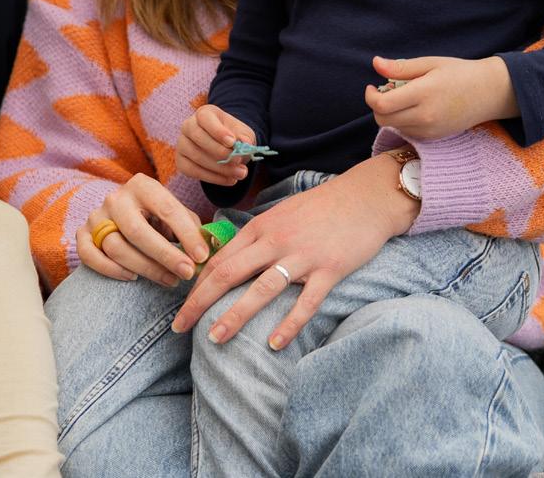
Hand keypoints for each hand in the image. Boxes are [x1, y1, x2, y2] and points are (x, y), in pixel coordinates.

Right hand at [76, 174, 211, 286]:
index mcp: (143, 185)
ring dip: (145, 269)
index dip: (187, 234)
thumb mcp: (175, 215)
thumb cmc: (158, 219)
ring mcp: (96, 215)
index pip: (167, 208)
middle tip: (187, 273)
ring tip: (169, 280)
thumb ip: (192, 228)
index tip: (202, 257)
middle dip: (165, 255)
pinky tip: (132, 277)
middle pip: (137, 231)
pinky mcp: (82, 234)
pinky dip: (110, 270)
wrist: (125, 215)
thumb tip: (211, 247)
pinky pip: (89, 255)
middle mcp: (116, 197)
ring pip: (116, 247)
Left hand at [172, 153, 418, 349]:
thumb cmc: (319, 209)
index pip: (220, 259)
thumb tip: (231, 259)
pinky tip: (275, 344)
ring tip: (215, 338)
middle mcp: (275, 241)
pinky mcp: (329, 270)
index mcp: (261, 228)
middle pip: (229, 273)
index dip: (197, 284)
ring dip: (235, 315)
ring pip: (261, 289)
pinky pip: (306, 302)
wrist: (364, 198)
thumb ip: (257, 237)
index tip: (182, 305)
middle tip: (179, 326)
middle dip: (200, 301)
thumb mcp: (280, 215)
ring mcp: (302, 256)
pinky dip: (289, 325)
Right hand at [176, 105, 254, 184]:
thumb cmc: (233, 136)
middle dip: (220, 152)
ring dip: (220, 168)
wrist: (226, 148)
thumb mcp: (243, 133)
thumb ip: (244, 137)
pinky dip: (213, 178)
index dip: (218, 130)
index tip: (232, 142)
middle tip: (238, 160)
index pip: (205, 118)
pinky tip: (230, 179)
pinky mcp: (181, 161)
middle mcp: (188, 126)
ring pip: (196, 156)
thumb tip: (244, 143)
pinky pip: (193, 171)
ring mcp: (182, 144)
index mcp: (204, 113)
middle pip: (198, 137)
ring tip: (240, 173)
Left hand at [365, 54, 516, 138]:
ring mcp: (430, 130)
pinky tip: (414, 108)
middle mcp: (425, 116)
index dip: (370, 96)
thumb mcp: (430, 63)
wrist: (489, 93)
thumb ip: (401, 67)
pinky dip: (403, 122)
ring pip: (394, 127)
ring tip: (404, 97)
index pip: (382, 104)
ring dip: (390, 114)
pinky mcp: (434, 138)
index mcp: (423, 94)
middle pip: (383, 119)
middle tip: (387, 91)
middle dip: (378, 106)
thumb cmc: (459, 73)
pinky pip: (407, 132)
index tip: (373, 86)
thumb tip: (376, 63)